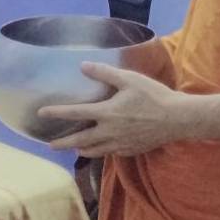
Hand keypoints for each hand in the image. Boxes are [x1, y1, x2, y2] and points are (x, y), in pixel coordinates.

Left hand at [39, 62, 187, 157]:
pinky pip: (112, 153)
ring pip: (96, 150)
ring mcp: (121, 144)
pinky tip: (101, 149)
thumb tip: (83, 66)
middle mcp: (110, 132)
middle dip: (63, 143)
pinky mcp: (132, 150)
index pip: (75, 113)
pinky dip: (102, 152)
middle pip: (81, 140)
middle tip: (49, 145)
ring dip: (82, 150)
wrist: (178, 119)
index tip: (41, 113)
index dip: (57, 112)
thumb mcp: (129, 79)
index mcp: (107, 113)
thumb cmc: (154, 96)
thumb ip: (105, 73)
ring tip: (73, 149)